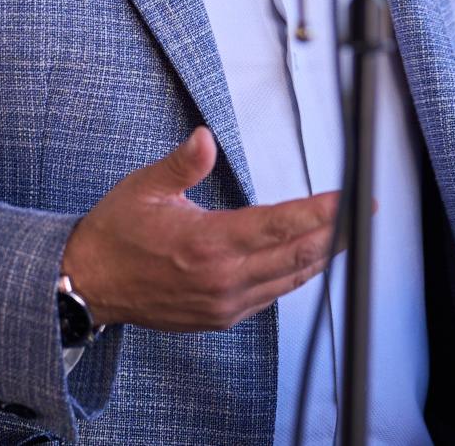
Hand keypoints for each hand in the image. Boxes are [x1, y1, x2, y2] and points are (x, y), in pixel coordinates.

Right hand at [59, 127, 339, 330]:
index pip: (280, 226)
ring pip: (290, 279)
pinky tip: (309, 259)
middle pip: (297, 255)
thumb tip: (204, 138)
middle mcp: (222, 279)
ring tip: (348, 232)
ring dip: (322, 255)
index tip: (348, 198)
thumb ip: (182, 164)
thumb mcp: (144, 188)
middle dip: (336, 233)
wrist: (89, 285)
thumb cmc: (117, 233)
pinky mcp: (221, 316)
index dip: (320, 211)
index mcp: (207, 244)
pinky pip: (272, 295)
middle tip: (364, 212)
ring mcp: (224, 303)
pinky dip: (296, 276)